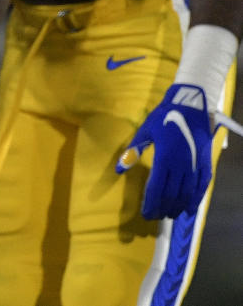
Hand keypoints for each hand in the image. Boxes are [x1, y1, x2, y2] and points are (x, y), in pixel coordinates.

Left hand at [117, 83, 213, 219]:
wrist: (191, 107)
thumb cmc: (164, 117)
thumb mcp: (145, 131)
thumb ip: (133, 151)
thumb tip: (118, 169)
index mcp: (164, 157)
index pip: (156, 187)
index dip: (150, 202)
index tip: (145, 213)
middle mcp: (181, 165)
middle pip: (171, 194)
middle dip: (162, 207)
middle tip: (155, 217)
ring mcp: (195, 166)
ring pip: (187, 193)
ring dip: (177, 206)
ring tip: (169, 215)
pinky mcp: (205, 165)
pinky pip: (201, 187)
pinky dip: (195, 200)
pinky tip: (189, 209)